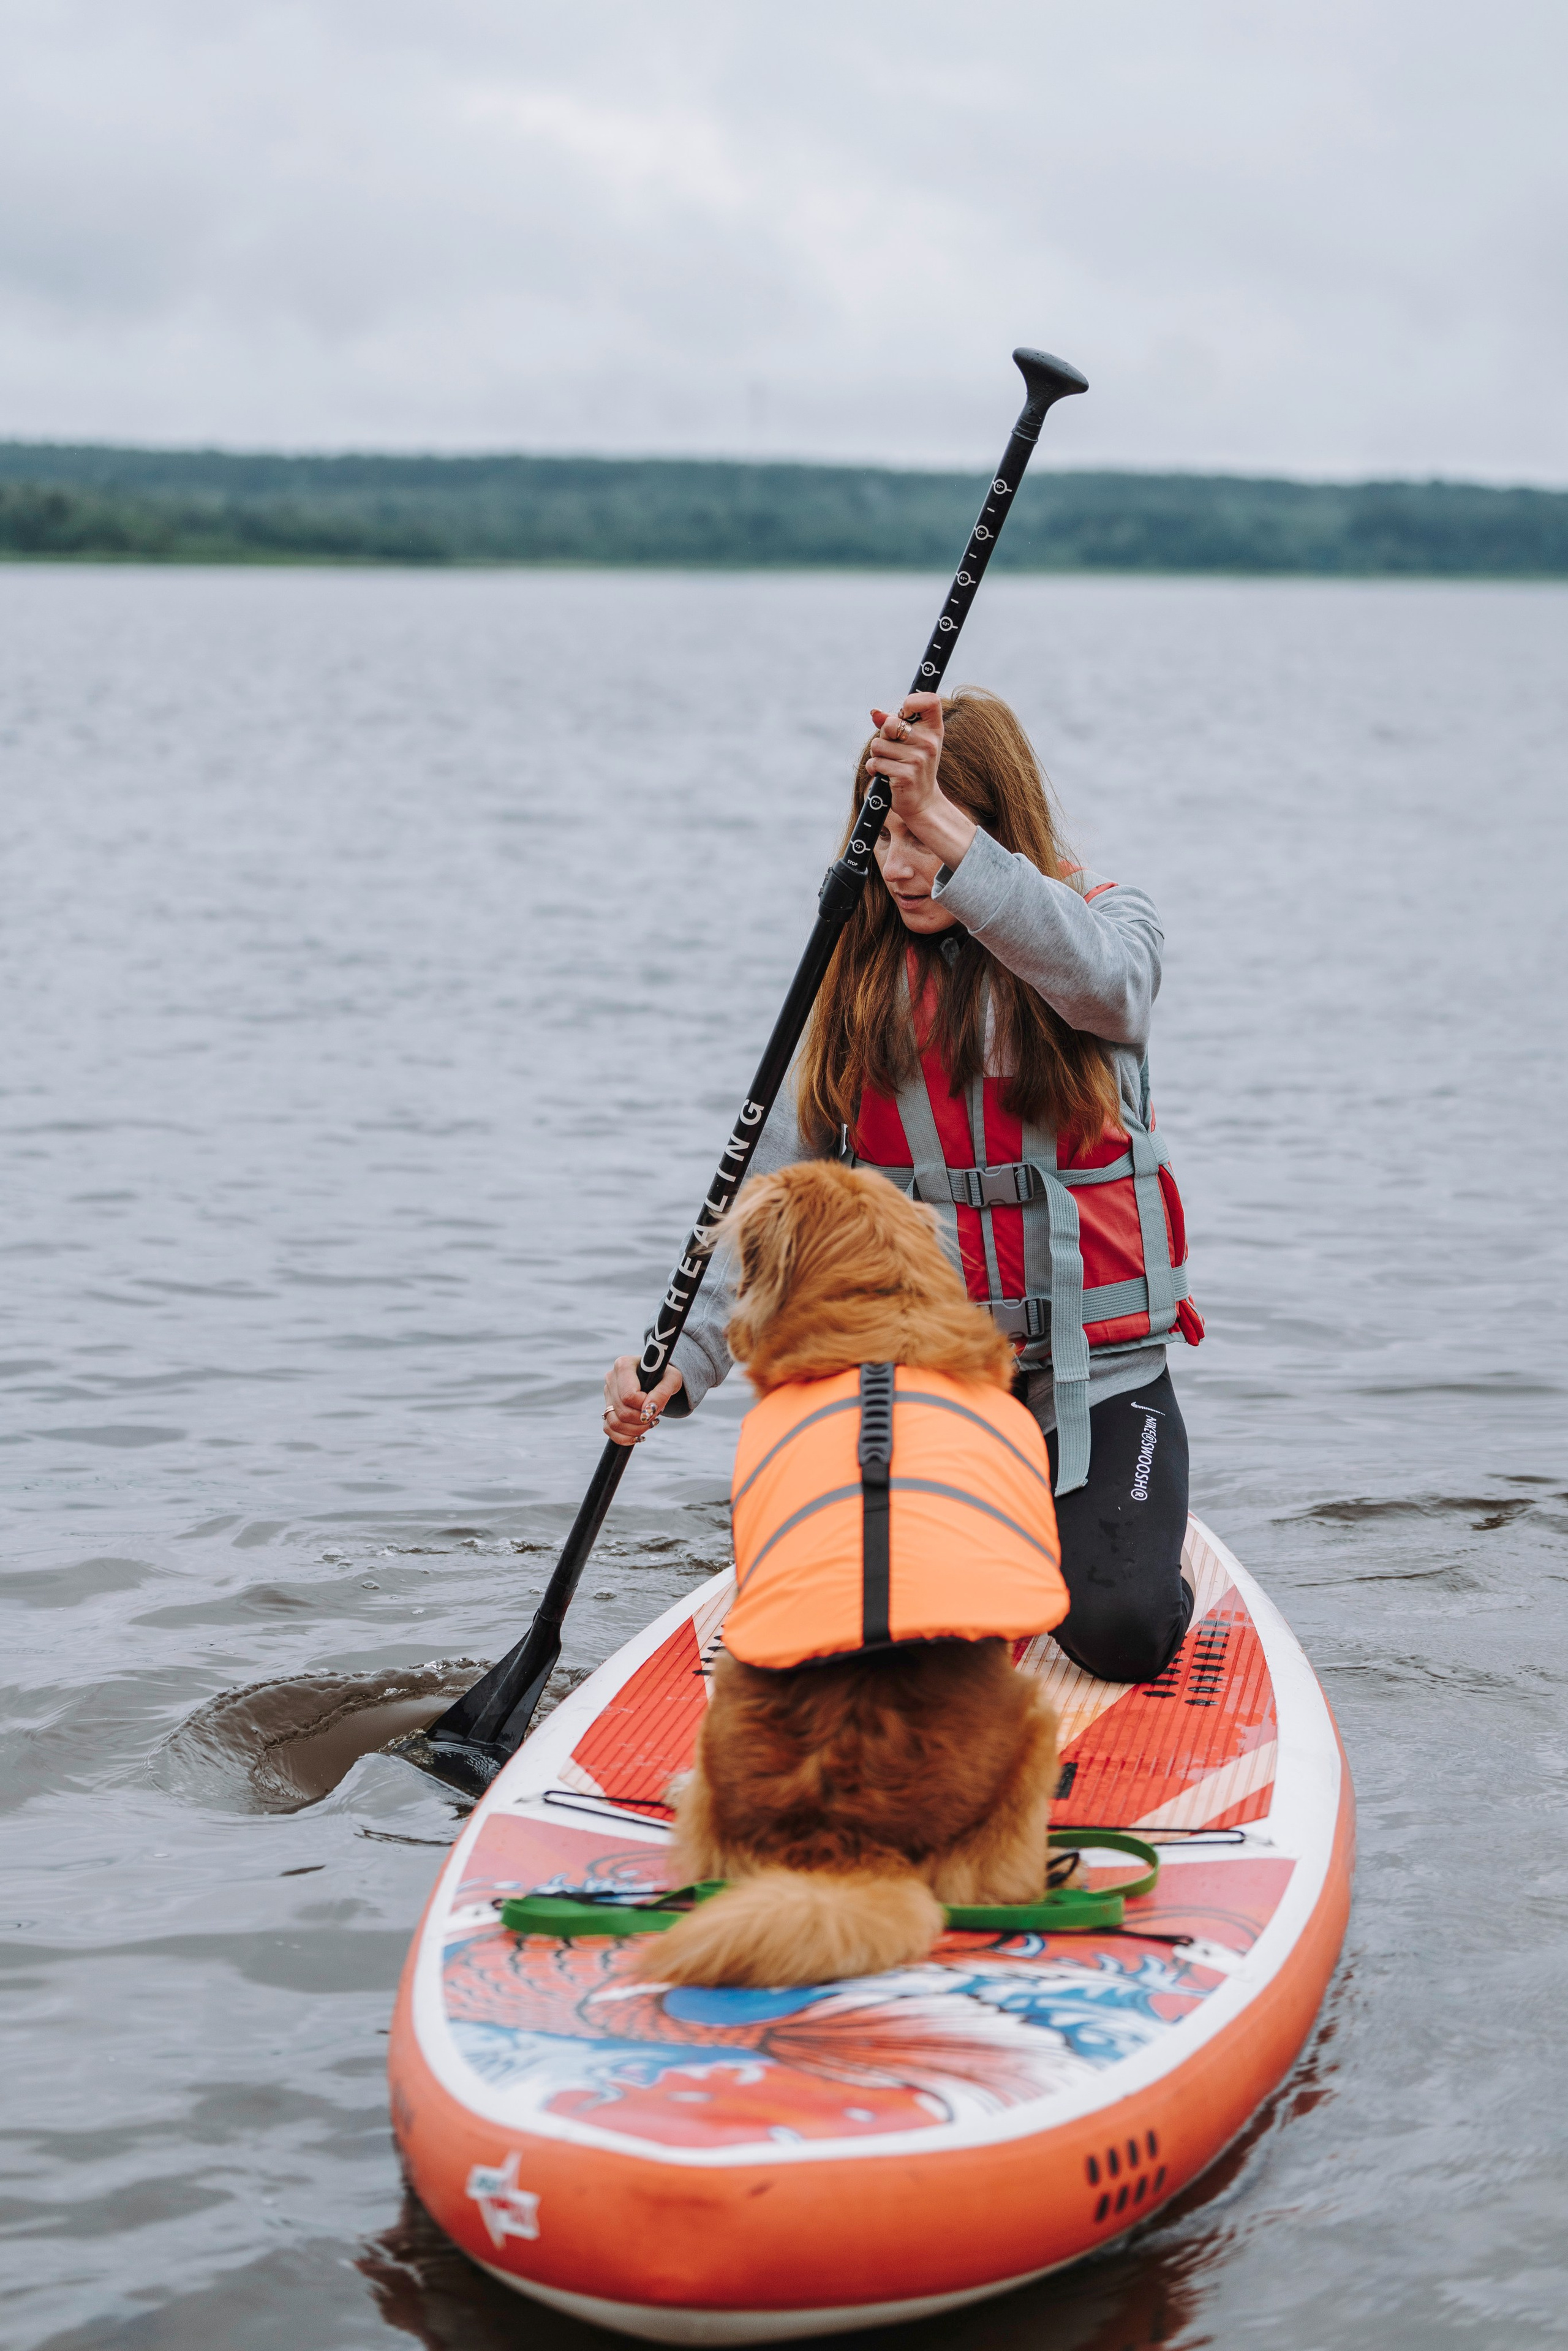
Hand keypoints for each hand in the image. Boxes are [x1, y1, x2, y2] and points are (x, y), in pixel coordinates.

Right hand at [603, 1355, 683, 1446]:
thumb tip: (648, 1411)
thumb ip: (662, 1393)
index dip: (644, 1406)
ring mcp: (607, 1395)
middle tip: (656, 1416)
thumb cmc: (665, 1376)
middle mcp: (611, 1378)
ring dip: (635, 1430)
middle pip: (622, 1411)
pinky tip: (638, 1435)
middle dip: (642, 1420)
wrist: (658, 1379)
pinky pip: (609, 1429)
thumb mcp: (672, 1380)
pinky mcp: (607, 1408)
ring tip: (649, 1423)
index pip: (629, 1396)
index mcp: (623, 1365)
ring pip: (614, 1423)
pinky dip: (624, 1437)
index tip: (655, 1404)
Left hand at [865, 692, 975, 871]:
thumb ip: (892, 723)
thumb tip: (874, 712)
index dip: (912, 701)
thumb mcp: (910, 742)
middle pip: (890, 724)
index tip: (904, 713)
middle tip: (892, 749)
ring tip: (889, 764)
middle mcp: (929, 742)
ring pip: (878, 745)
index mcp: (934, 729)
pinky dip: (874, 769)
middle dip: (883, 737)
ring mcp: (918, 759)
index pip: (929, 700)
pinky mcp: (905, 775)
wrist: (922, 802)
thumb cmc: (915, 767)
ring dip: (877, 755)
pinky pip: (875, 762)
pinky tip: (885, 776)